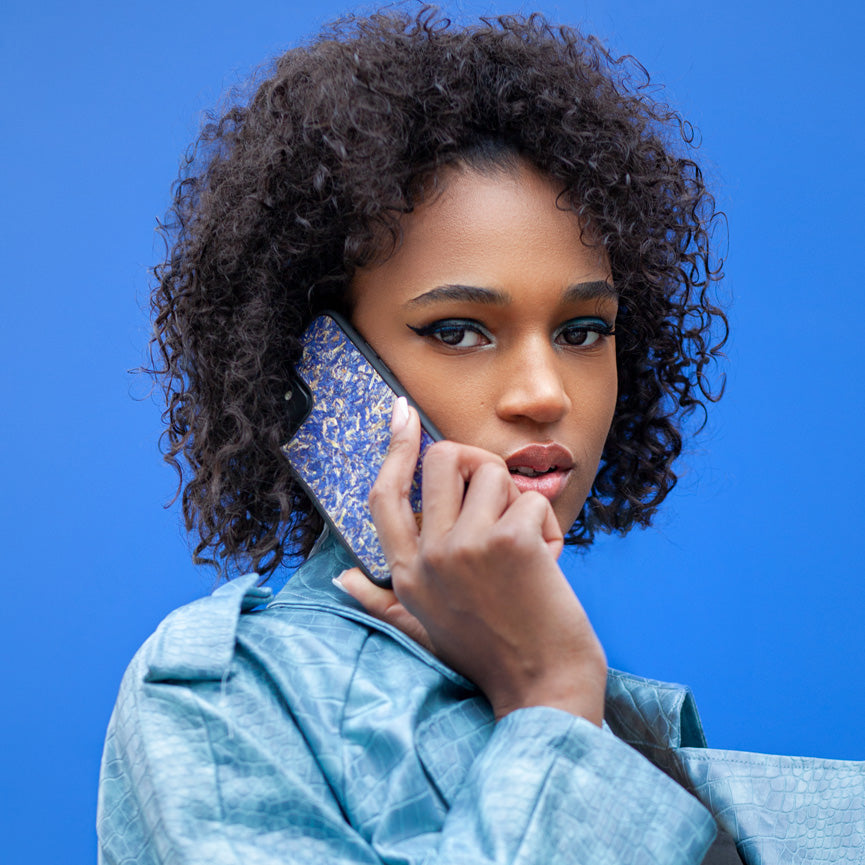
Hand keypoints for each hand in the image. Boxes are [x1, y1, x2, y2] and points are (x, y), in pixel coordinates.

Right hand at [339, 397, 606, 724]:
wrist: (541, 688)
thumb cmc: (489, 653)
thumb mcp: (422, 628)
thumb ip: (379, 601)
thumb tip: (342, 578)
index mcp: (405, 571)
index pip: (385, 494)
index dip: (395, 448)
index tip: (403, 412)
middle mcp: (428, 555)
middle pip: (442, 460)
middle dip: (478, 467)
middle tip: (501, 502)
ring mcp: (465, 546)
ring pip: (492, 472)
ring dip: (518, 503)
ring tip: (527, 548)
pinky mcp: (508, 541)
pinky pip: (530, 499)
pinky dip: (547, 526)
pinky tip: (548, 563)